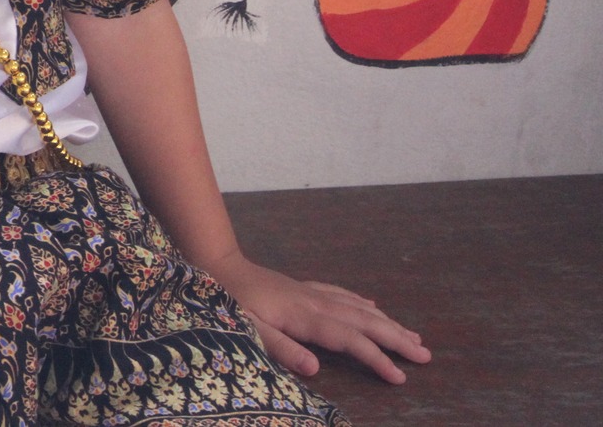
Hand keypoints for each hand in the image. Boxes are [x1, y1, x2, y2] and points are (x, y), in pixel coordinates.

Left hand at [205, 252, 430, 384]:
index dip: (377, 358)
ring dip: (386, 322)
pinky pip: (341, 294)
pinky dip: (361, 302)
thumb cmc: (227, 301)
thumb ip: (280, 349)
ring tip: (413, 336)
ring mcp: (310, 293)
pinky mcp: (301, 288)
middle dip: (396, 339)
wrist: (214, 263)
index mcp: (304, 316)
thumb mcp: (246, 329)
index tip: (401, 377)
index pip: (350, 340)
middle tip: (425, 355)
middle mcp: (314, 301)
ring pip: (357, 307)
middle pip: (364, 321)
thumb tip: (315, 369)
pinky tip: (373, 306)